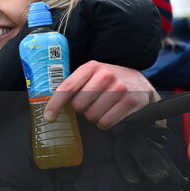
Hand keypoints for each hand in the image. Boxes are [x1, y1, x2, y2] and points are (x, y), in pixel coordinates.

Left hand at [44, 62, 158, 129]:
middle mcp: (106, 76)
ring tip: (101, 108)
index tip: (49, 116)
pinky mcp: (130, 102)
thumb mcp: (93, 75)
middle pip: (78, 105)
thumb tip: (50, 105)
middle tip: (89, 104)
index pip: (67, 87)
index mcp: (91, 67)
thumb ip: (75, 84)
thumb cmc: (109, 81)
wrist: (140, 83)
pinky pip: (106, 122)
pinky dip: (104, 123)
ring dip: (93, 117)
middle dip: (80, 109)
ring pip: (91, 116)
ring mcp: (120, 89)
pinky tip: (110, 114)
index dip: (55, 104)